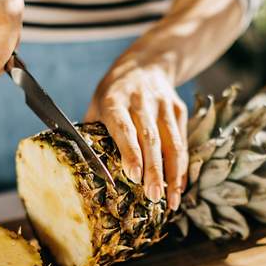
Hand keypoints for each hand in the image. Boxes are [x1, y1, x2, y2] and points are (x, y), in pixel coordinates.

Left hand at [85, 63, 187, 210]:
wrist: (146, 64)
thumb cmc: (114, 93)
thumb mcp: (97, 104)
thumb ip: (93, 133)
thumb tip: (84, 169)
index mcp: (115, 100)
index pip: (124, 127)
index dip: (130, 151)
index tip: (134, 176)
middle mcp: (141, 101)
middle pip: (151, 138)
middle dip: (154, 170)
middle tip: (154, 197)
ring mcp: (163, 105)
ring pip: (172, 143)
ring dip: (173, 174)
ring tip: (171, 201)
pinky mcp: (179, 110)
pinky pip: (182, 143)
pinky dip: (181, 167)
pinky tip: (178, 188)